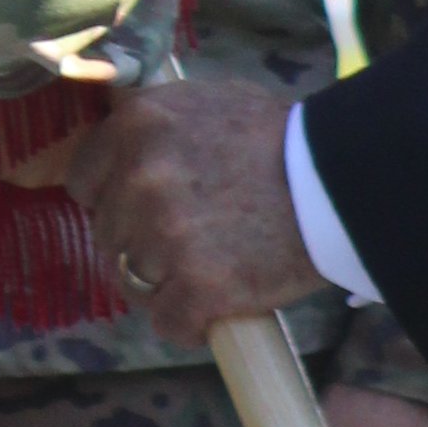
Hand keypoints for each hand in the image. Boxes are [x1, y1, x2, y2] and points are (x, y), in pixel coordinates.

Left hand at [65, 76, 315, 337]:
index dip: (115, 200)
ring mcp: (165, 235)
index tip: (145, 209)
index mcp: (137, 125)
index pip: (84, 181)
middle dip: (143, 243)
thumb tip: (116, 145)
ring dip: (165, 284)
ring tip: (213, 269)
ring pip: (133, 282)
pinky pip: (168, 322)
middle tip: (196, 238)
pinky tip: (219, 306)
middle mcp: (140, 177)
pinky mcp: (197, 286)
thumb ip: (155, 125)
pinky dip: (191, 323)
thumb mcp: (209, 104)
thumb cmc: (283, 140)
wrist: (344, 182)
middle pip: (109, 235)